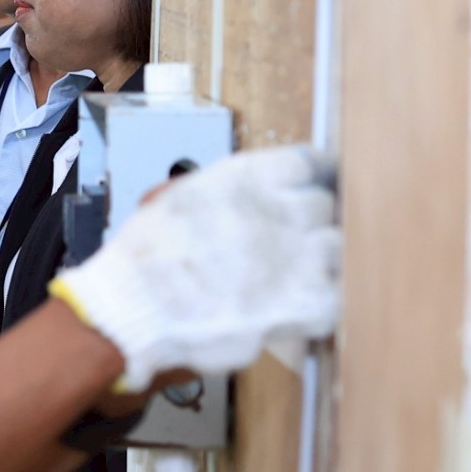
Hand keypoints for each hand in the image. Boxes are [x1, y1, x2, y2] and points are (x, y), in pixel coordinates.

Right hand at [53, 144, 339, 388]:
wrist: (132, 307)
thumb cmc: (145, 256)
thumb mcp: (179, 198)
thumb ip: (227, 191)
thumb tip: (261, 195)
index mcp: (248, 179)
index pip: (311, 163)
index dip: (315, 177)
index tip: (317, 187)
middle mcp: (278, 210)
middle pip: (325, 206)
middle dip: (311, 222)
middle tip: (294, 240)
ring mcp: (297, 258)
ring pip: (338, 249)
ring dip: (320, 262)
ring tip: (295, 276)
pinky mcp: (303, 304)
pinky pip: (336, 299)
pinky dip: (319, 305)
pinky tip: (297, 307)